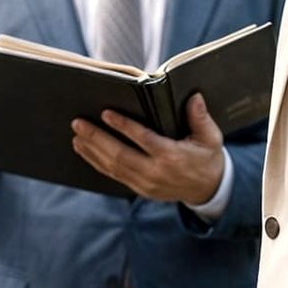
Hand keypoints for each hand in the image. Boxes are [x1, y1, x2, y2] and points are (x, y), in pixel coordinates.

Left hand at [71, 93, 225, 205]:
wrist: (207, 190)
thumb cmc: (207, 158)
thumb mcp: (211, 137)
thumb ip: (200, 117)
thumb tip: (194, 97)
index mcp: (172, 157)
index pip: (144, 140)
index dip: (124, 126)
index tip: (106, 113)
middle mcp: (155, 172)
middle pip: (120, 155)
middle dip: (97, 138)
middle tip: (78, 123)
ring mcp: (145, 183)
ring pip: (113, 167)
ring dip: (92, 150)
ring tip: (76, 135)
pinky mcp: (139, 189)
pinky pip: (114, 175)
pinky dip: (96, 162)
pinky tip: (85, 150)